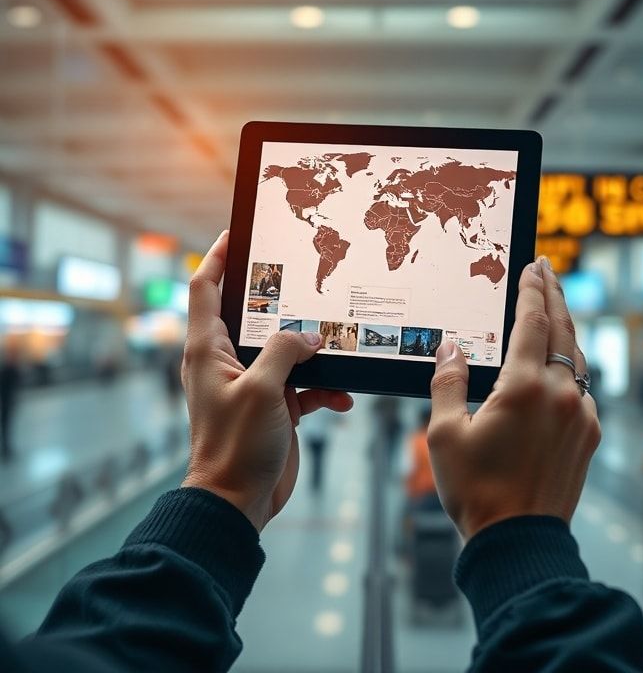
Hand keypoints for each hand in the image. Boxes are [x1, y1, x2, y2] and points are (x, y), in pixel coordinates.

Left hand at [180, 230, 352, 529]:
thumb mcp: (263, 391)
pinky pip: (302, 384)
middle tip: (309, 279)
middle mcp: (227, 360)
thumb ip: (286, 352)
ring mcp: (252, 383)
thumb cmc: (236, 446)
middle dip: (282, 300)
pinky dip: (323, 388)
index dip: (217, 256)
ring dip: (312, 349)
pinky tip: (343, 397)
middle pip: (253, 315)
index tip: (238, 233)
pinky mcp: (273, 405)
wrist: (237, 502)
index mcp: (208, 349)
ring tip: (338, 344)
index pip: (204, 288)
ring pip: (285, 350)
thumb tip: (309, 336)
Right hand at [428, 257, 599, 540]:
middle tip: (548, 269)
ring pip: (577, 357)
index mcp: (524, 388)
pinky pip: (582, 388)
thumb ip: (448, 383)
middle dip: (555, 295)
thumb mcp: (446, 434)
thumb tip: (450, 348)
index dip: (532, 290)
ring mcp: (582, 415)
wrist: (518, 541)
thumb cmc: (475, 490)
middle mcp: (561, 394)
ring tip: (555, 307)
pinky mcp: (590, 435)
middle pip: (562, 329)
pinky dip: (570, 366)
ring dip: (566, 328)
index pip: (532, 322)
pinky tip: (560, 363)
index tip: (533, 266)